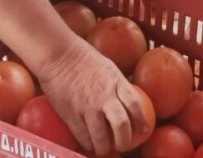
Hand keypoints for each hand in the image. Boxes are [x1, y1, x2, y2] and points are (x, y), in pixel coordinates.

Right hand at [36, 35, 149, 154]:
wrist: (59, 55)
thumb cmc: (84, 58)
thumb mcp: (109, 68)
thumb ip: (118, 85)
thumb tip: (127, 101)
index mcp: (116, 82)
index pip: (135, 105)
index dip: (142, 120)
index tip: (143, 130)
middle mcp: (104, 97)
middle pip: (121, 125)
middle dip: (125, 141)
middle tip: (123, 145)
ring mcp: (87, 107)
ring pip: (101, 138)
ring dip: (105, 148)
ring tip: (104, 149)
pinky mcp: (71, 114)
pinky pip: (82, 137)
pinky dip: (88, 144)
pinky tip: (89, 143)